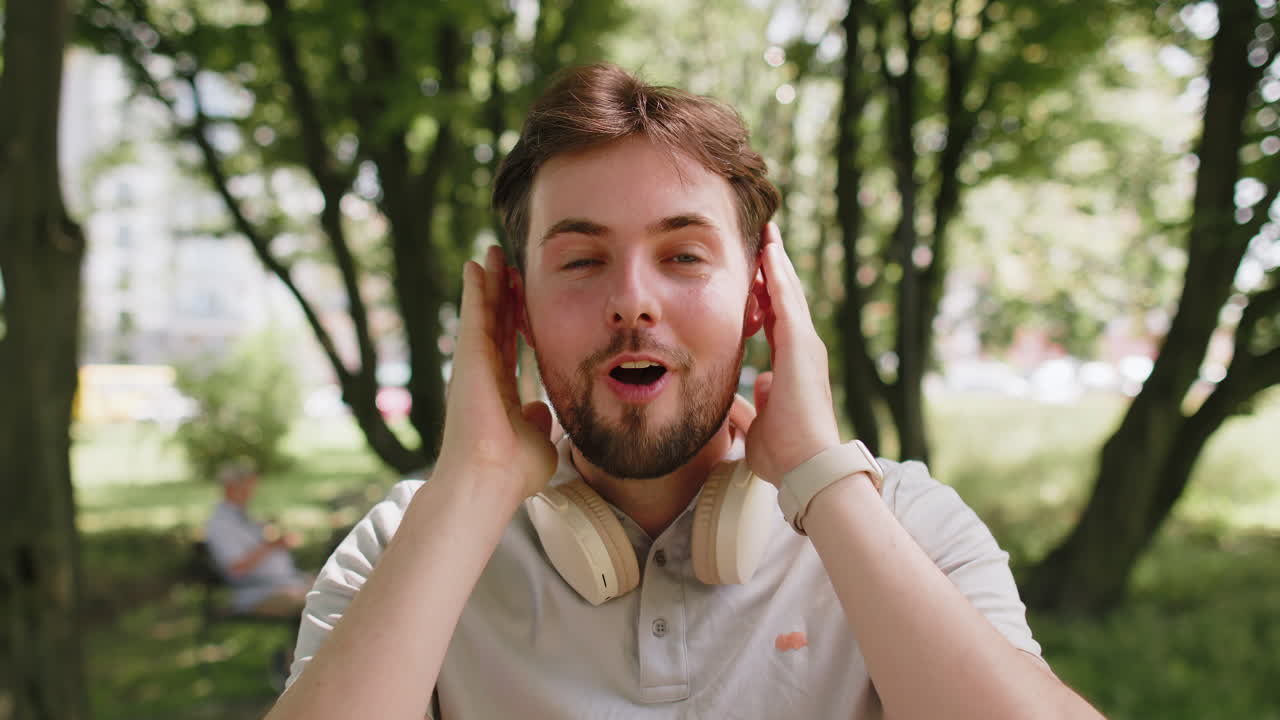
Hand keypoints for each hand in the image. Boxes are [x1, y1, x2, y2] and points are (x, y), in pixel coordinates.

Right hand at [436, 246, 557, 500]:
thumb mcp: (538, 442)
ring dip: (489, 283)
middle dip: (501, 293)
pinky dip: (476, 289)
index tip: (522, 298)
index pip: (509, 346)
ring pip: (484, 313)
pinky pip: (474, 315)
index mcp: (500, 393)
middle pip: (495, 323)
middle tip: (505, 263)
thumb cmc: (512, 473)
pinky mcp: (468, 358)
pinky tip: (478, 265)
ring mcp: (474, 365)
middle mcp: (484, 375)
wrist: (489, 480)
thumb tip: (539, 412)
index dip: (515, 320)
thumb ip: (538, 424)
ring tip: (493, 254)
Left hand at [744, 223, 841, 485]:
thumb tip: (747, 397)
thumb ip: (752, 408)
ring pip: (788, 294)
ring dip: (777, 264)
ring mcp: (805, 346)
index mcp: (791, 367)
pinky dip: (778, 275)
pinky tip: (770, 252)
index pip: (776, 322)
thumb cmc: (784, 454)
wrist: (805, 465)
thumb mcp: (757, 425)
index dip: (766, 297)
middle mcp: (802, 351)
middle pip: (785, 301)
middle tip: (765, 240)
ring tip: (767, 235)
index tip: (756, 276)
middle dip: (774, 271)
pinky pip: (788, 301)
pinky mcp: (802, 346)